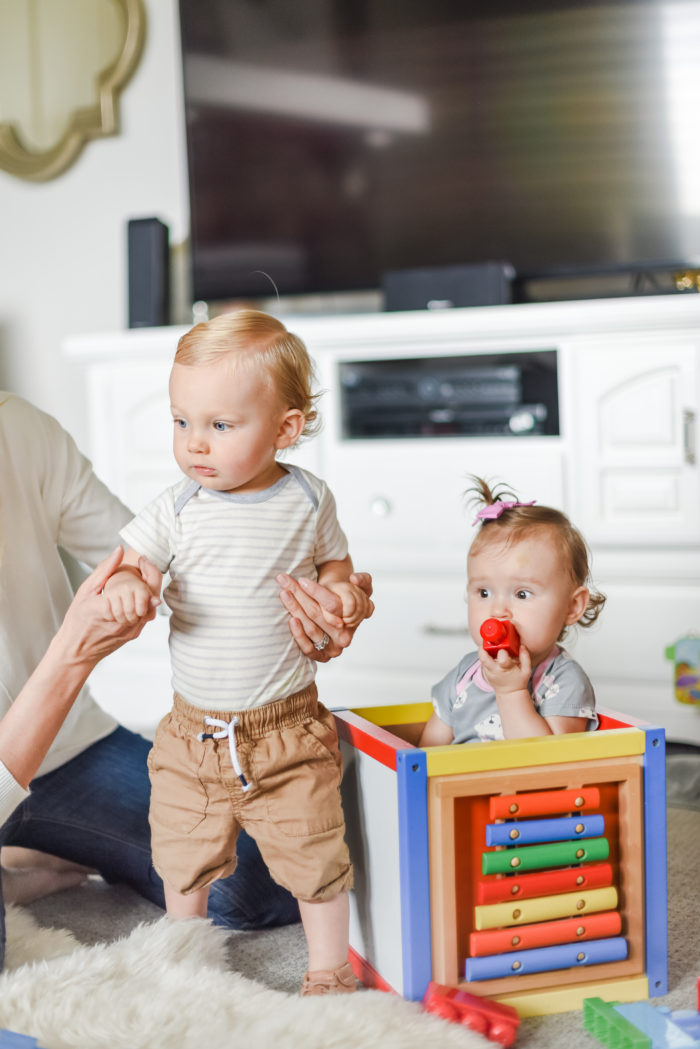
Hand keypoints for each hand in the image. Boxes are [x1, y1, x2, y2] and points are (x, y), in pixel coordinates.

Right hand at [54, 547, 157, 665]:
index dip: (144, 569)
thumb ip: (104, 571)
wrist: (76, 652)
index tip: (142, 560)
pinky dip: (145, 604)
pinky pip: (147, 616)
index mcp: (104, 608)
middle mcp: (119, 621)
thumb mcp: (85, 591)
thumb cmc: (76, 620)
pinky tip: (136, 598)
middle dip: (149, 579)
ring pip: (150, 606)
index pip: (133, 586)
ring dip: (148, 592)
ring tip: (140, 582)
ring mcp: (129, 630)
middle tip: (145, 566)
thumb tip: (119, 550)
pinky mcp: (133, 635)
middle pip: (147, 596)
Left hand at [276, 572, 373, 662]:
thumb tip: (355, 579)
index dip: (316, 591)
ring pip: (310, 628)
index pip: (333, 604)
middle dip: (298, 594)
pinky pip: (308, 648)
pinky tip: (290, 619)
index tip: (301, 580)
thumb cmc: (346, 598)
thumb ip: (364, 580)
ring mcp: (334, 648)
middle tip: (283, 580)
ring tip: (283, 593)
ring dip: (294, 608)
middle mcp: (346, 635)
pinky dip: (298, 634)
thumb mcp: (361, 588)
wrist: (340, 620)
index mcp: (356, 619)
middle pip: (318, 613)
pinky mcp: (322, 656)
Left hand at [479, 641, 531, 697]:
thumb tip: (522, 646)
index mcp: (504, 669)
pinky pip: (482, 661)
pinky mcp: (485, 672)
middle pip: (483, 657)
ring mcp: (488, 672)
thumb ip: (525, 657)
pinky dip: (485, 655)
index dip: (503, 650)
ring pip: (481, 658)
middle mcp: (494, 670)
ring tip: (489, 645)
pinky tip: (491, 652)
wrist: (510, 694)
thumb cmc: (518, 682)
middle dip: (484, 647)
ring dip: (483, 650)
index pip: (501, 657)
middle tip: (489, 641)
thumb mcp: (526, 670)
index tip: (505, 646)